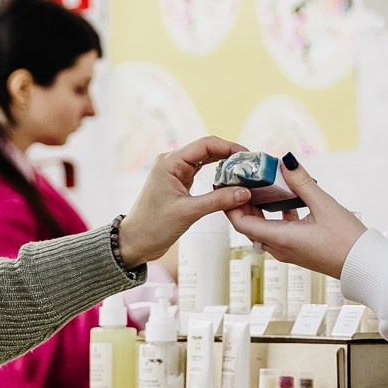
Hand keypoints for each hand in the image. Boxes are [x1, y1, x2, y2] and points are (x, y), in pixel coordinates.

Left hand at [116, 135, 252, 265]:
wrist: (135, 242)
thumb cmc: (153, 226)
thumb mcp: (188, 212)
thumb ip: (218, 200)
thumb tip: (245, 192)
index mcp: (170, 162)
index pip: (206, 145)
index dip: (229, 147)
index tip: (248, 155)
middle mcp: (172, 163)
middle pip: (207, 149)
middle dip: (230, 154)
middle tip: (252, 164)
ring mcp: (175, 172)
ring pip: (206, 160)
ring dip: (225, 163)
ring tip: (245, 170)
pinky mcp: (179, 183)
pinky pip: (202, 172)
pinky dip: (217, 174)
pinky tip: (231, 179)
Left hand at [225, 153, 365, 279]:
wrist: (364, 266)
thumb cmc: (347, 241)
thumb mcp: (324, 205)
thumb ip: (302, 182)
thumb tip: (285, 161)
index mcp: (281, 239)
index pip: (242, 223)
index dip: (231, 204)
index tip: (229, 184)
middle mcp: (280, 248)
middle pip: (249, 226)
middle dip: (242, 203)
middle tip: (242, 180)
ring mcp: (288, 251)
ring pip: (263, 229)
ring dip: (258, 210)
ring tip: (260, 186)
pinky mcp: (298, 250)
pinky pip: (278, 232)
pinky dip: (275, 216)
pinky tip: (287, 201)